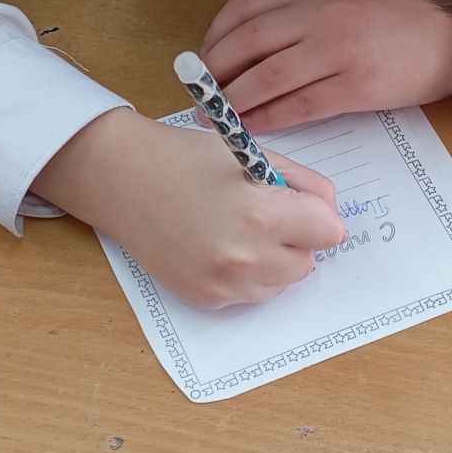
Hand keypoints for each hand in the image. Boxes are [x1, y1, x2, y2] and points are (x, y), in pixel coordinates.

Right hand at [33, 110, 347, 309]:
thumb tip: (331, 213)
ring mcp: (224, 284)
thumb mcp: (252, 154)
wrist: (120, 179)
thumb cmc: (185, 158)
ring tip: (237, 227)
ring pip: (283, 281)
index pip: (331, 230)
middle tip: (263, 211)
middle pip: (309, 260)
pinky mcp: (207, 299)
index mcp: (261, 214)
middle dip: (296, 237)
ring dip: (275, 258)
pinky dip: (247, 273)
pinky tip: (218, 244)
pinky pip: (252, 293)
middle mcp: (245, 257)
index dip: (317, 212)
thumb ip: (302, 184)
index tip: (298, 201)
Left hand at [201, 0, 451, 132]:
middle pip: (247, 43)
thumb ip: (306, 5)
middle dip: (215, 72)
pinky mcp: (356, 87)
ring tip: (216, 118)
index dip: (216, 35)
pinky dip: (268, 118)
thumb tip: (257, 37)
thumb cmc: (405, 13)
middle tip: (200, 94)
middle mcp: (321, 16)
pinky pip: (298, 106)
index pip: (246, 7)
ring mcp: (338, 51)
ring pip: (266, 78)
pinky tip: (252, 128)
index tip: (205, 56)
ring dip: (233, 101)